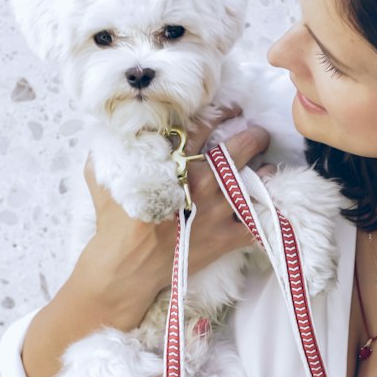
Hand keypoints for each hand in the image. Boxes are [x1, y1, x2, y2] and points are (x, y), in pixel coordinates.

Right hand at [76, 108, 271, 327]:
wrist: (127, 266)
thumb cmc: (115, 221)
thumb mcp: (104, 174)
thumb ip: (116, 148)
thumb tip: (117, 130)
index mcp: (176, 162)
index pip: (206, 126)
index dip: (222, 113)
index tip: (232, 110)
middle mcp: (202, 182)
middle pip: (240, 148)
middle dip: (254, 136)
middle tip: (259, 133)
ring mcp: (217, 211)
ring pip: (256, 182)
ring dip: (265, 171)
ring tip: (267, 166)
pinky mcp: (225, 238)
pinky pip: (259, 222)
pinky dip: (269, 212)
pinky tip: (271, 202)